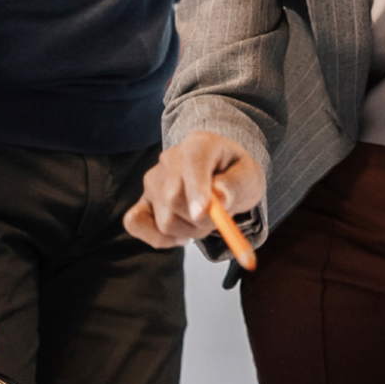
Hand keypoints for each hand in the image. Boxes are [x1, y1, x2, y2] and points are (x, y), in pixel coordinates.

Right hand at [123, 131, 263, 249]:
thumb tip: (220, 199)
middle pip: (174, 199)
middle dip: (201, 221)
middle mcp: (170, 159)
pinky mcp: (142, 201)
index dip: (195, 190)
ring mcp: (152, 180)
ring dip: (190, 231)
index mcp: (199, 144)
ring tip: (204, 219)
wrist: (222, 176)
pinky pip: (135, 223)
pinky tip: (180, 234)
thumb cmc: (235, 174)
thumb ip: (236, 185)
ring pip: (165, 220)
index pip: (191, 164)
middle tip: (219, 219)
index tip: (202, 213)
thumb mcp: (249, 176)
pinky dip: (159, 239)